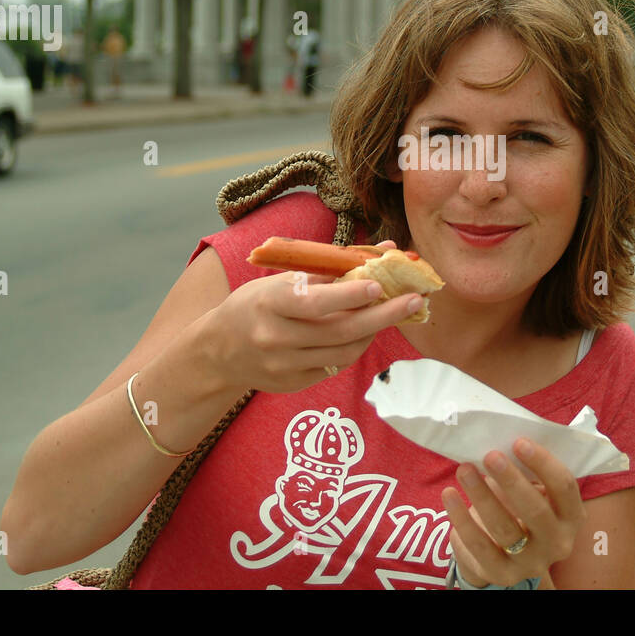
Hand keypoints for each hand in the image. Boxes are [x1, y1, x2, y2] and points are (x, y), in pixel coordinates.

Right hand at [203, 239, 420, 393]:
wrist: (219, 351)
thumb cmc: (256, 304)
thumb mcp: (280, 280)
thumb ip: (329, 269)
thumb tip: (381, 251)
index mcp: (270, 303)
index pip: (315, 302)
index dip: (349, 295)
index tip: (379, 285)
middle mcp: (276, 337)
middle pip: (340, 330)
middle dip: (384, 315)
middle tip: (415, 300)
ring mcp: (284, 366)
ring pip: (344, 351)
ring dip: (375, 331)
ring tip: (394, 312)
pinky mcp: (293, 384)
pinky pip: (335, 365)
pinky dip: (355, 347)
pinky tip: (365, 332)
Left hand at [441, 438, 586, 586]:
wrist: (505, 556)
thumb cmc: (520, 510)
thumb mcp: (532, 493)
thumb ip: (526, 471)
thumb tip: (499, 438)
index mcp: (572, 516)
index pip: (564, 487)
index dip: (543, 463)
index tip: (519, 442)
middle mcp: (557, 543)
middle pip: (536, 511)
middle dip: (512, 480)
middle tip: (491, 455)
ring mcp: (531, 562)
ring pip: (505, 528)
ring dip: (482, 495)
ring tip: (464, 469)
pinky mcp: (502, 574)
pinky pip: (479, 545)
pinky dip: (461, 518)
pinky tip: (449, 494)